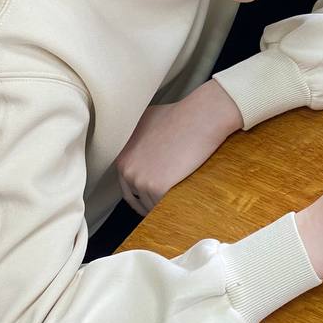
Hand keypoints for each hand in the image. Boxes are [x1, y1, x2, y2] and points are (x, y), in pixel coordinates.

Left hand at [116, 80, 242, 213]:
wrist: (200, 118)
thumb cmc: (180, 115)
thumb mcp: (146, 121)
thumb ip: (137, 139)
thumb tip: (141, 148)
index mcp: (122, 155)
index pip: (126, 183)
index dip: (139, 192)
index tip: (150, 197)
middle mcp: (126, 169)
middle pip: (135, 198)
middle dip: (148, 203)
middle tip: (163, 207)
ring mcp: (140, 179)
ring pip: (149, 204)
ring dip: (160, 207)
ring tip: (175, 207)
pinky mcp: (157, 187)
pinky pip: (162, 206)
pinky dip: (171, 207)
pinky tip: (180, 206)